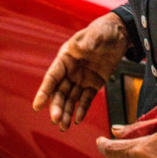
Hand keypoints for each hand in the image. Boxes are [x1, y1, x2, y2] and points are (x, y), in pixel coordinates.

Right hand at [33, 12, 129, 129]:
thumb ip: (86, 42)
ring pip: (71, 98)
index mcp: (66, 57)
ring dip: (67, 112)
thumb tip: (76, 48)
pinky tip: (78, 119)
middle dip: (57, 106)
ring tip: (65, 127)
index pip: (52, 77)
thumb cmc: (104, 30)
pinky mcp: (94, 83)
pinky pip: (86, 99)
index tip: (37, 106)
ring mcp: (82, 78)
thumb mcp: (96, 34)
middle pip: (60, 91)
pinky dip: (82, 109)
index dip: (44, 91)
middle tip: (56, 120)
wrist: (120, 33)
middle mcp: (71, 70)